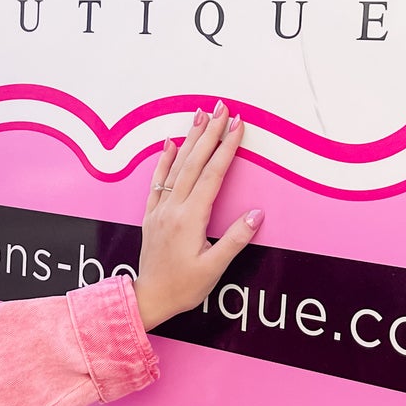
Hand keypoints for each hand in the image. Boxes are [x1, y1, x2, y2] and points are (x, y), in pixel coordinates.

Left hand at [132, 104, 262, 331]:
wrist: (149, 298)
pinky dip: (164, 160)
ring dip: (190, 139)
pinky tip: (170, 143)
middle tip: (222, 108)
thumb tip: (256, 213)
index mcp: (190, 219)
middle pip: (194, 163)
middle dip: (210, 133)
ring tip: (200, 115)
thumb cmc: (183, 287)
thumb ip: (235, 239)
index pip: (212, 175)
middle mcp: (172, 208)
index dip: (226, 148)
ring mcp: (160, 209)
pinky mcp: (151, 215)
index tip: (238, 125)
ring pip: (176, 167)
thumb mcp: (214, 268)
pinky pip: (158, 181)